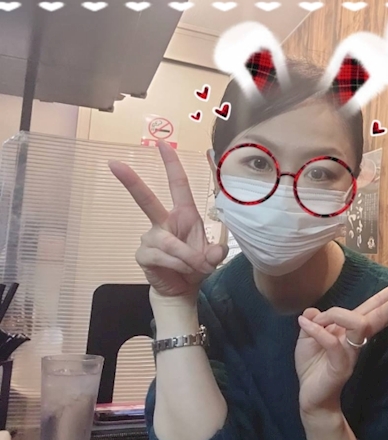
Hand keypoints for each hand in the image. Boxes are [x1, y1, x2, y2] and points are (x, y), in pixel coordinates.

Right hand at [109, 141, 226, 299]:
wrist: (181, 289)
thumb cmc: (195, 266)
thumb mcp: (212, 258)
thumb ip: (216, 253)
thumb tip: (213, 254)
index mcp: (183, 214)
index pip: (178, 184)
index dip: (171, 164)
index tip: (162, 144)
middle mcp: (164, 222)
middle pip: (145, 199)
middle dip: (130, 181)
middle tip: (114, 163)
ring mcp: (150, 238)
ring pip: (168, 242)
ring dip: (186, 256)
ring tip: (196, 267)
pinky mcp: (143, 254)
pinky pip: (161, 256)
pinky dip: (177, 264)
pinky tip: (181, 270)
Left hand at [295, 279, 387, 415]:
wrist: (312, 399)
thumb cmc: (313, 368)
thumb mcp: (307, 339)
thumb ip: (313, 322)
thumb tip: (312, 310)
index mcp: (351, 329)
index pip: (375, 307)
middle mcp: (356, 339)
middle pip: (379, 314)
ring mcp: (351, 353)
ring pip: (359, 324)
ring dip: (337, 313)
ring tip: (316, 319)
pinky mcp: (341, 366)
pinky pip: (334, 343)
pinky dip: (319, 331)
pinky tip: (305, 324)